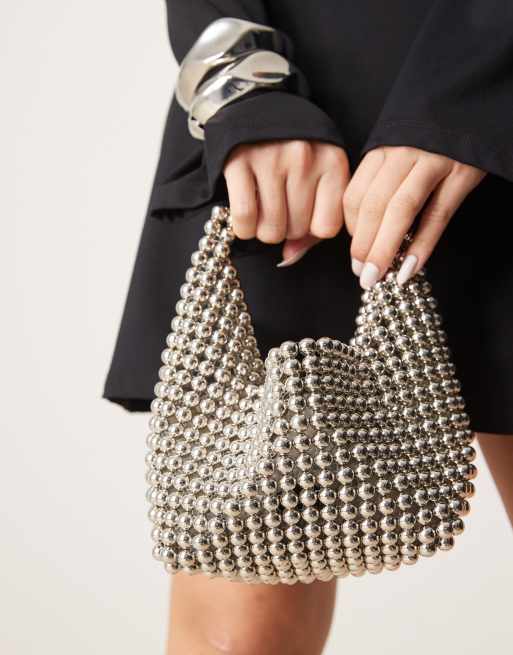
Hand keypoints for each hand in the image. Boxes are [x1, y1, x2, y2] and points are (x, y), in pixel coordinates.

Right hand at [223, 140, 349, 264]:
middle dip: (286, 228)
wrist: (257, 105)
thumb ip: (314, 222)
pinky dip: (243, 228)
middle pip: (296, 231)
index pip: (327, 228)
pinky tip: (246, 217)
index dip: (312, 230)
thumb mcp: (318, 177)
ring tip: (263, 210)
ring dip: (263, 230)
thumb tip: (290, 257)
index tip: (304, 217)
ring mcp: (271, 159)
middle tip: (279, 209)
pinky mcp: (239, 161)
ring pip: (270, 230)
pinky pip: (244, 218)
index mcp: (333, 162)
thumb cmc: (293, 153)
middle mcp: (305, 158)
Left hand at [343, 146, 485, 287]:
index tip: (355, 254)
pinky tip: (410, 268)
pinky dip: (422, 245)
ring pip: (401, 210)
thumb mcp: (399, 153)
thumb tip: (366, 235)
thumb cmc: (429, 142)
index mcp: (383, 150)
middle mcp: (403, 153)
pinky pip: (438, 214)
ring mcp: (433, 160)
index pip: (355, 195)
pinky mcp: (462, 172)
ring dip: (385, 249)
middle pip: (374, 206)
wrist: (471, 110)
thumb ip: (381, 184)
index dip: (351, 230)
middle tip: (362, 275)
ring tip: (378, 276)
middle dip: (364, 246)